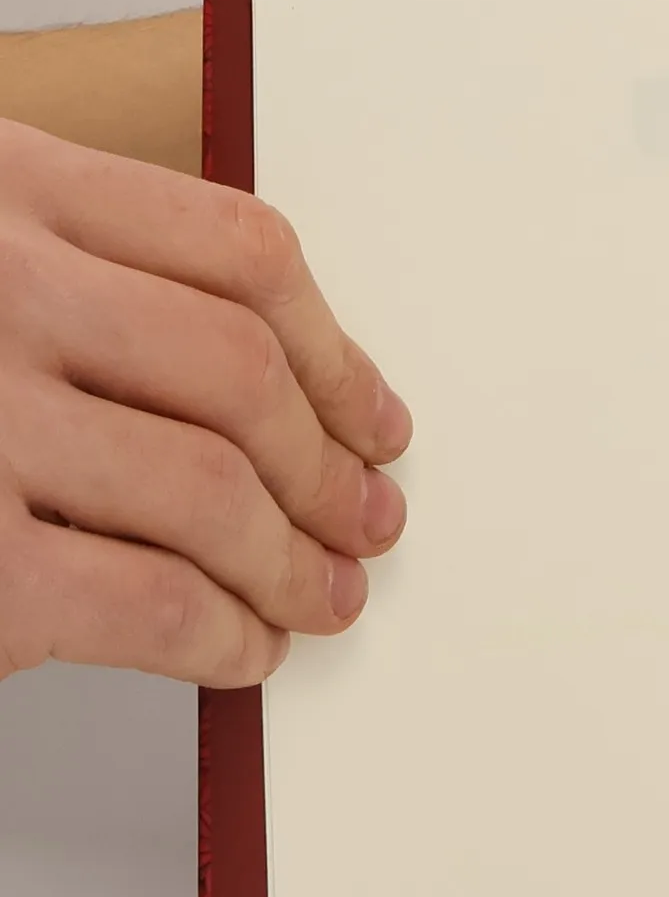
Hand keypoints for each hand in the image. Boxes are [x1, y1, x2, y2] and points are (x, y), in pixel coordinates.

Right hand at [0, 120, 410, 685]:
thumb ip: (66, 273)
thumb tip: (272, 385)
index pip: (235, 247)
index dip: (336, 348)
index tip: (374, 415)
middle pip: (241, 369)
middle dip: (330, 465)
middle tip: (369, 520)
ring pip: (213, 486)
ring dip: (295, 560)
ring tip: (325, 598)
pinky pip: (153, 600)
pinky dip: (223, 635)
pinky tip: (240, 649)